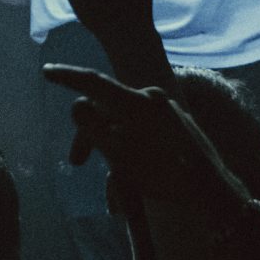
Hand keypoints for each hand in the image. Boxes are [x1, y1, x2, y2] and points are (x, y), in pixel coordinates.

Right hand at [43, 63, 238, 210]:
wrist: (212, 189)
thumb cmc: (165, 175)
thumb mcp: (121, 156)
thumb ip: (95, 130)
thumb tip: (76, 106)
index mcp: (137, 102)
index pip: (94, 82)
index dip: (68, 77)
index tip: (46, 71)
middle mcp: (152, 98)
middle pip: (108, 107)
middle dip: (89, 134)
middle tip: (76, 162)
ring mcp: (165, 109)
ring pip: (124, 121)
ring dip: (110, 147)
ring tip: (112, 187)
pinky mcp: (174, 121)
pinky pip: (140, 128)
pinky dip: (128, 147)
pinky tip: (128, 173)